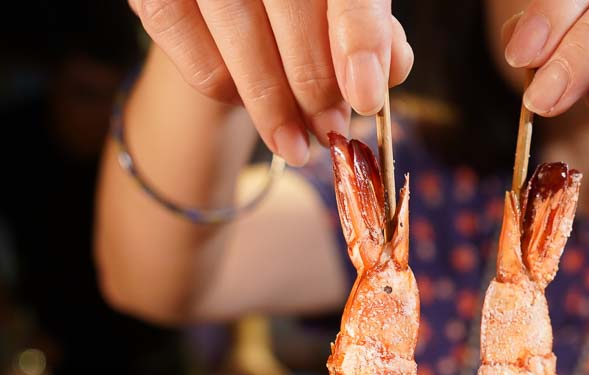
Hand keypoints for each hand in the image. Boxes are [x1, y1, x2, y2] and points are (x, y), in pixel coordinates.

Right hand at [128, 0, 413, 164]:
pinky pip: (196, 55)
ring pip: (241, 37)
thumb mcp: (340, 9)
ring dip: (272, 105)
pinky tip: (245, 104)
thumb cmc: (298, 5)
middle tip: (331, 131)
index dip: (360, 39)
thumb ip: (373, 31)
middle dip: (316, 84)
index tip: (368, 98)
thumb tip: (392, 68)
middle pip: (293, 10)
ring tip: (295, 146)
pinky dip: (227, 90)